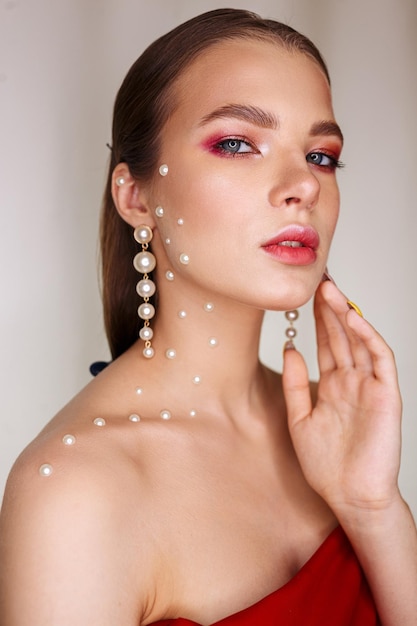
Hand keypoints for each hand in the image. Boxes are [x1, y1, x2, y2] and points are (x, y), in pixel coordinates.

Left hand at [282, 280, 402, 516]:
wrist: (350, 496)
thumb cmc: (326, 465)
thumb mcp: (299, 419)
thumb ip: (295, 384)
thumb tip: (289, 347)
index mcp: (333, 385)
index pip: (326, 343)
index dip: (317, 319)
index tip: (305, 295)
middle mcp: (352, 381)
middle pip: (342, 336)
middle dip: (330, 309)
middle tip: (318, 281)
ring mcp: (370, 386)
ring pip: (360, 341)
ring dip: (347, 315)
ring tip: (330, 291)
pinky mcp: (386, 394)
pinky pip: (380, 360)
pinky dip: (369, 337)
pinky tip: (353, 319)